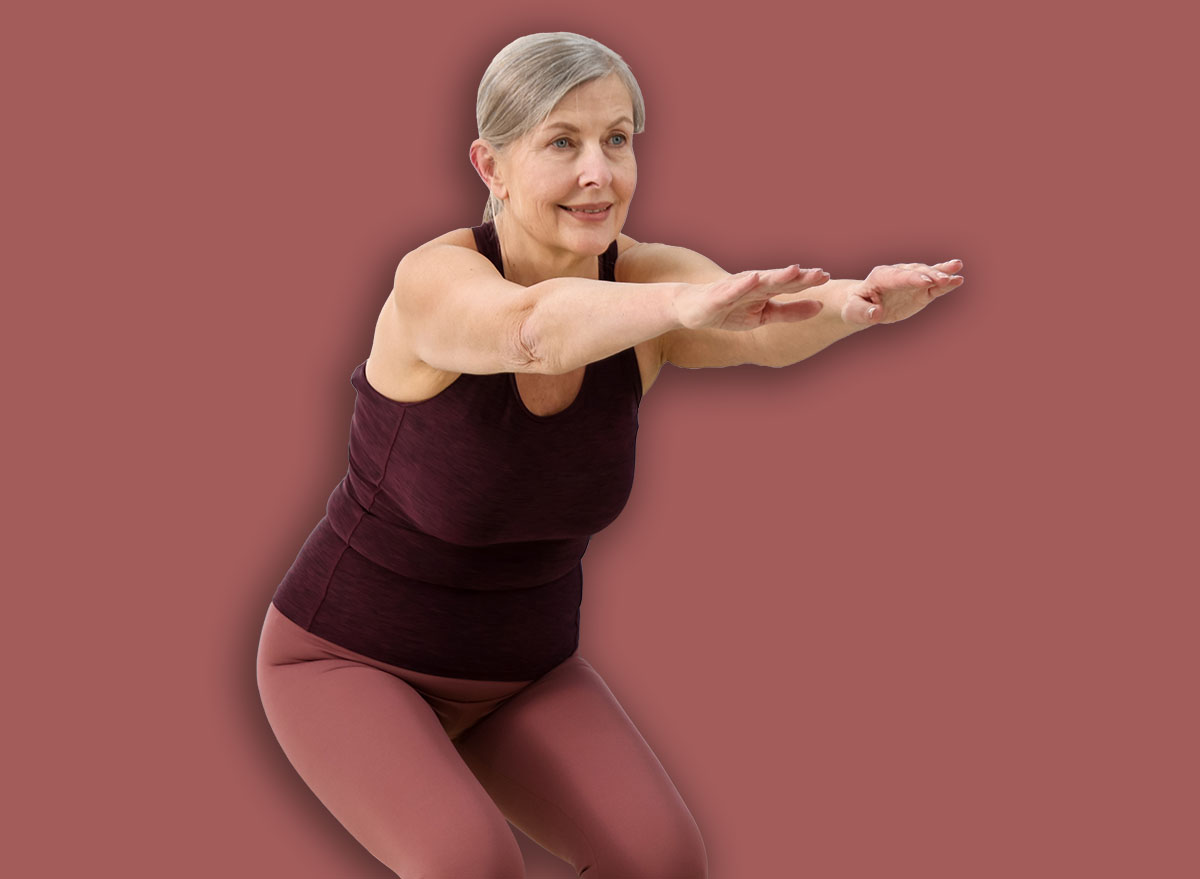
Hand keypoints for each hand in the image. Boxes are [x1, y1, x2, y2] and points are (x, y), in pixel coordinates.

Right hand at [675, 265, 830, 331]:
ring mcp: (735, 287)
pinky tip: (754, 277)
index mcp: (765, 290)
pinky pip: (732, 289)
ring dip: (776, 275)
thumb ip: (790, 312)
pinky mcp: (718, 295)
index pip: (790, 284)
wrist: (692, 310)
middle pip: (779, 280)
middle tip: (819, 273)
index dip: (808, 281)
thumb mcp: (763, 317)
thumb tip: (821, 306)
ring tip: (795, 270)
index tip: (827, 276)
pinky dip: (743, 283)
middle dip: (799, 277)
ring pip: (759, 281)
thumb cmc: (729, 311)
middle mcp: (753, 284)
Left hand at [841, 260, 965, 325]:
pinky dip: (946, 284)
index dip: (912, 279)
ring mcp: (911, 281)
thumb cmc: (856, 306)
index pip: (899, 277)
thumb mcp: (855, 311)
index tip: (926, 281)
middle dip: (930, 276)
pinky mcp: (920, 290)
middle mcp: (899, 274)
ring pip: (928, 275)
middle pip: (916, 273)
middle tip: (944, 280)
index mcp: (881, 277)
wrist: (864, 303)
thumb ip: (864, 312)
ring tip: (957, 270)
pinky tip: (958, 280)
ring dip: (942, 273)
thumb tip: (876, 314)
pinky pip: (934, 287)